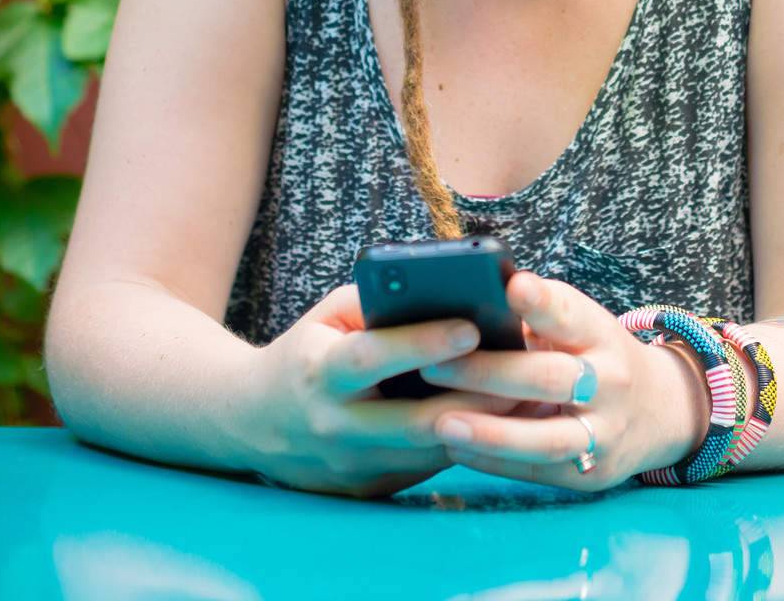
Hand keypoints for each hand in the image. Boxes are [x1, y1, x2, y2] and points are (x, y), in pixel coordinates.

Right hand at [243, 280, 527, 498]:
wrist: (250, 422)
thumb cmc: (306, 352)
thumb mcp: (330, 315)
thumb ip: (380, 304)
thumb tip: (447, 293)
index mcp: (321, 372)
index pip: (376, 358)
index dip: (425, 342)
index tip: (474, 327)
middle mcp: (334, 426)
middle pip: (416, 419)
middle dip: (477, 395)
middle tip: (529, 369)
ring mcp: (350, 466)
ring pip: (430, 448)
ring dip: (484, 422)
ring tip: (533, 391)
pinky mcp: (367, 490)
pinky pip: (426, 465)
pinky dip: (466, 439)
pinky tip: (504, 415)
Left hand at [419, 269, 690, 491]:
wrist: (658, 411)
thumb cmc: (596, 357)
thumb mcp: (583, 328)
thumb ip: (539, 317)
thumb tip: (470, 298)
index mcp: (602, 334)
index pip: (572, 313)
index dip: (542, 301)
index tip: (511, 286)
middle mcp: (609, 382)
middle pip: (549, 377)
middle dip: (489, 372)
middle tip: (433, 364)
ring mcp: (604, 433)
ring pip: (546, 438)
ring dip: (490, 433)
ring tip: (441, 423)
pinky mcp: (591, 474)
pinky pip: (535, 471)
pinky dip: (492, 460)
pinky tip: (455, 448)